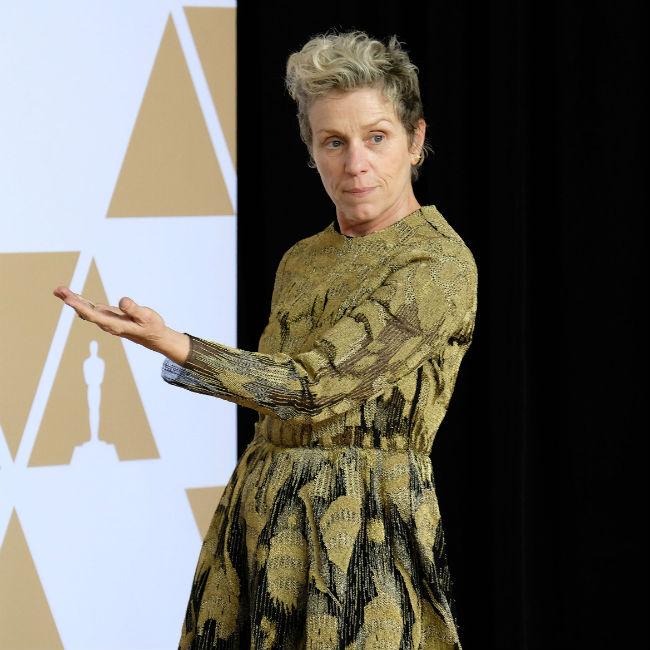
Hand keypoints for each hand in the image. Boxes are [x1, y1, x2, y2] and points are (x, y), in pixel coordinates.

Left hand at [52, 286, 187, 361]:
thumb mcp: (146, 316)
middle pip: (85, 312)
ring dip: (74, 300)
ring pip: (87, 310)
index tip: (68, 297)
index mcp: (114, 325)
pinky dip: (83, 302)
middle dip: (71, 300)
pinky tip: (75, 297)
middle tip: (58, 290)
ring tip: (61, 290)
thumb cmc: (152, 327)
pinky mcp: (110, 317)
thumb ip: (134, 309)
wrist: (155, 338)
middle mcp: (107, 323)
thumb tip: (122, 300)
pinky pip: (92, 309)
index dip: (79, 305)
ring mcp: (107, 320)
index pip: (92, 314)